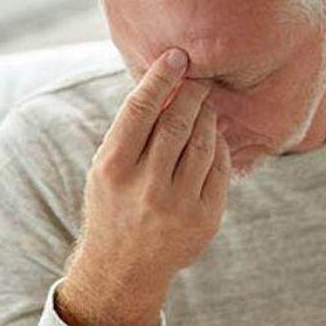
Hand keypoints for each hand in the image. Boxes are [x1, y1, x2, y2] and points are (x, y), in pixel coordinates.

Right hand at [56, 47, 232, 325]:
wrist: (124, 269)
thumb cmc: (114, 205)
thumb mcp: (107, 170)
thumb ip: (132, 132)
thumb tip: (165, 83)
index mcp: (113, 169)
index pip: (140, 111)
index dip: (160, 79)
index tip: (177, 56)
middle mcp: (146, 187)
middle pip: (177, 123)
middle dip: (192, 93)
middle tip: (200, 76)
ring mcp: (179, 204)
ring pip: (203, 142)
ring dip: (207, 116)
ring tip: (206, 105)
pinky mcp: (205, 217)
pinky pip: (219, 167)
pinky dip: (217, 145)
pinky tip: (213, 135)